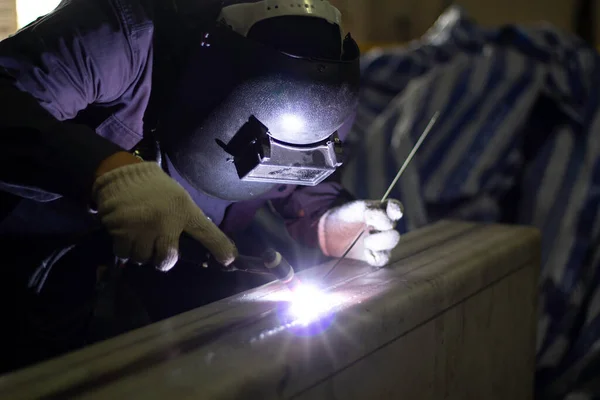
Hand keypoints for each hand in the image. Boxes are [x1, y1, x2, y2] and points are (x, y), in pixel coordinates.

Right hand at [92, 162, 237, 270]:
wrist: (123, 173)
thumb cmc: (155, 187)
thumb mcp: (179, 199)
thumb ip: (187, 220)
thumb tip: (200, 244)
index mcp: (183, 211)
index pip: (206, 232)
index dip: (219, 248)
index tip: (229, 260)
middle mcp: (165, 222)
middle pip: (167, 259)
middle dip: (163, 260)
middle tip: (159, 251)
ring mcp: (142, 228)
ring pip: (143, 258)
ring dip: (142, 253)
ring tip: (140, 238)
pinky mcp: (120, 230)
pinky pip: (124, 253)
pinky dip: (125, 248)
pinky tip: (127, 235)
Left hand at [318, 199, 402, 266]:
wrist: (331, 233)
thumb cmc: (345, 217)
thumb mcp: (354, 209)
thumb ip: (368, 210)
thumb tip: (379, 216)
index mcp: (382, 210)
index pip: (396, 208)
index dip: (397, 210)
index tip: (393, 213)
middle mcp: (386, 226)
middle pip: (395, 231)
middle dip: (383, 233)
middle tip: (370, 230)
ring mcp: (382, 241)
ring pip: (391, 244)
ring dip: (378, 243)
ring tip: (365, 242)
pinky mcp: (376, 255)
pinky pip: (383, 259)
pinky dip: (375, 256)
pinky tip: (366, 252)